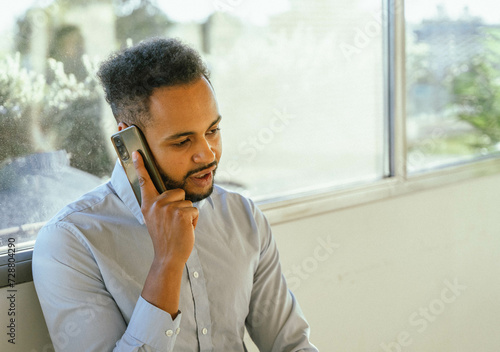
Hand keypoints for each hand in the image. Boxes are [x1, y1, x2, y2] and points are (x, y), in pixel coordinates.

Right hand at [132, 151, 197, 267]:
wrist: (168, 256)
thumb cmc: (165, 237)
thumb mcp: (155, 219)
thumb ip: (157, 205)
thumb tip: (168, 194)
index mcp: (148, 204)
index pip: (144, 181)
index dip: (140, 166)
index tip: (136, 152)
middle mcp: (155, 204)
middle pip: (178, 192)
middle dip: (181, 206)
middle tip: (173, 223)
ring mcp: (168, 209)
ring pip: (188, 202)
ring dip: (188, 215)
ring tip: (178, 227)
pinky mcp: (181, 214)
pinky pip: (194, 210)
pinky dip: (194, 221)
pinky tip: (185, 230)